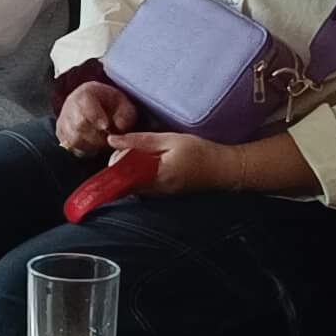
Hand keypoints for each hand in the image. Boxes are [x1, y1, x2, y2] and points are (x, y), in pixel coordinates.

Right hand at [52, 80, 139, 155]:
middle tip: (109, 137)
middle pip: (78, 125)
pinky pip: (71, 147)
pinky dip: (85, 150)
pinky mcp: (60, 134)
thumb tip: (119, 127)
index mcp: (86, 92)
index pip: (85, 103)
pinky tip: (94, 144)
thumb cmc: (112, 106)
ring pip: (74, 139)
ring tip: (103, 140)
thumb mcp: (125, 106)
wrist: (98, 107)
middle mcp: (70, 104)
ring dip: (92, 145)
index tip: (105, 126)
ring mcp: (63, 119)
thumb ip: (125, 115)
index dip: (94, 116)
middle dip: (97, 136)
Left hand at [105, 130, 243, 194]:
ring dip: (128, 170)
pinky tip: (147, 162)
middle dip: (119, 167)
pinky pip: (142, 186)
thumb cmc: (200, 152)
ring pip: (131, 186)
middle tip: (128, 148)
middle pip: (123, 184)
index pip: (121, 177)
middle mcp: (155, 190)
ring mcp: (159, 195)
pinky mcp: (163, 194)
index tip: (120, 147)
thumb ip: (140, 140)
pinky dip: (138, 174)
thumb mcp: (170, 139)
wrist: (224, 169)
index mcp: (155, 176)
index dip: (115, 162)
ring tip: (139, 154)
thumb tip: (112, 140)